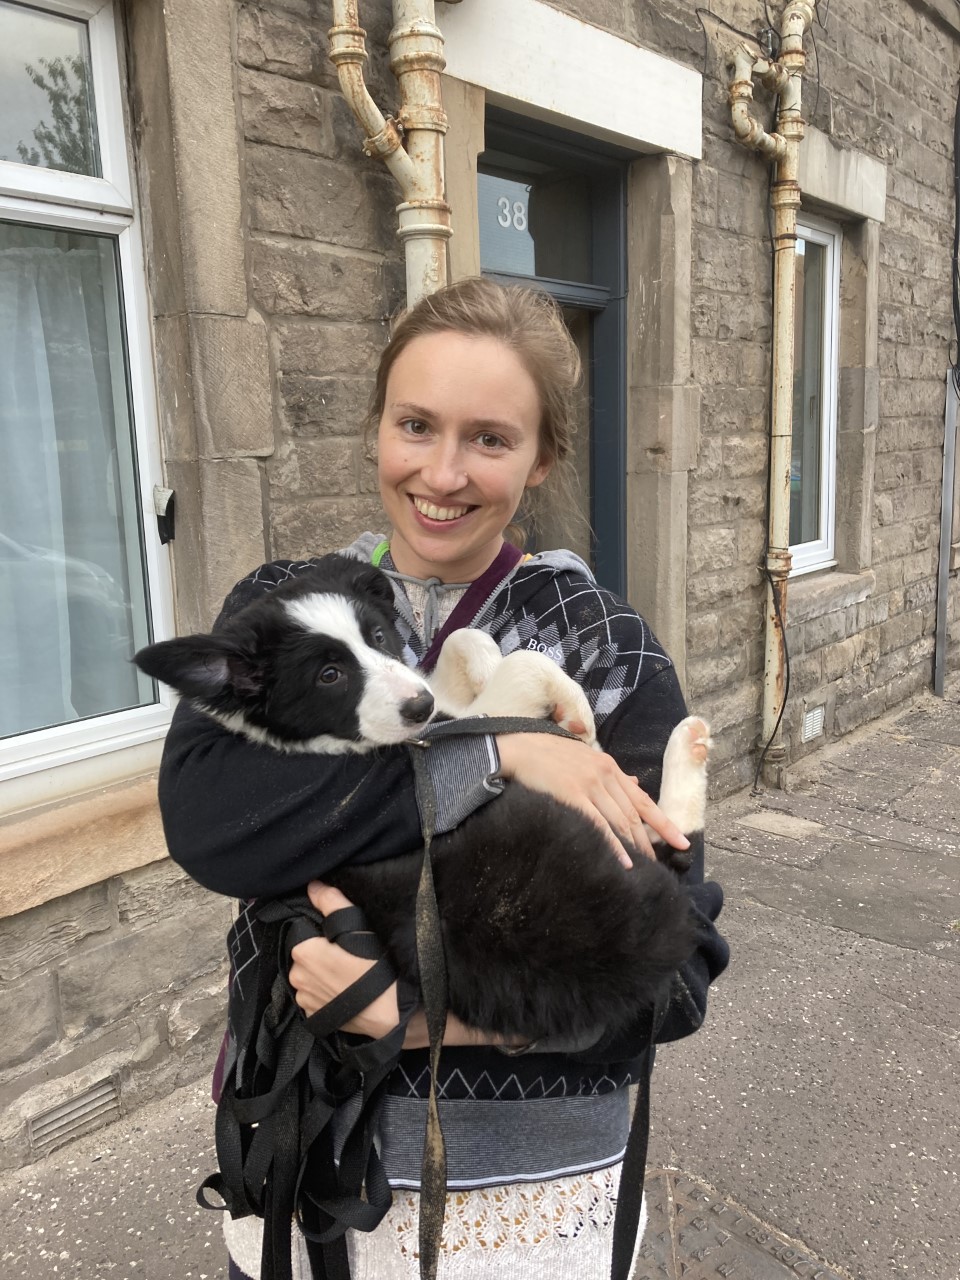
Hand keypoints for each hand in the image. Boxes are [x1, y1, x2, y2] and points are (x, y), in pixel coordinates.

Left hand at [290, 883, 505, 1047]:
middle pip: (307, 957)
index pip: (305, 933)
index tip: (341, 940)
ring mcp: (305, 1000)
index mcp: (302, 951)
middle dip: (321, 954)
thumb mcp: (356, 925)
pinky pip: (316, 998)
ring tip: (349, 975)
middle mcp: (297, 977)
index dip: (323, 935)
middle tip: (349, 956)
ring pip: (310, 978)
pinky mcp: (314, 1018)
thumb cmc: (375, 965)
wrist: (389, 1010)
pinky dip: (326, 994)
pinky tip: (345, 992)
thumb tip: (313, 885)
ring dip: (322, 976)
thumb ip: (331, 901)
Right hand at [495, 733, 689, 867]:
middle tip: (661, 864)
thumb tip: (637, 785)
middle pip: (634, 814)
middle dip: (650, 841)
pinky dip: (614, 845)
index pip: (643, 800)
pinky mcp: (573, 795)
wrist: (518, 748)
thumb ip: (610, 773)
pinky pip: (599, 825)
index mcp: (609, 766)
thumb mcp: (585, 756)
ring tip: (647, 867)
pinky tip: (624, 862)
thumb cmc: (548, 754)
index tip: (682, 842)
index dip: (664, 823)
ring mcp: (590, 785)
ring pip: (620, 821)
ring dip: (635, 846)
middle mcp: (604, 775)